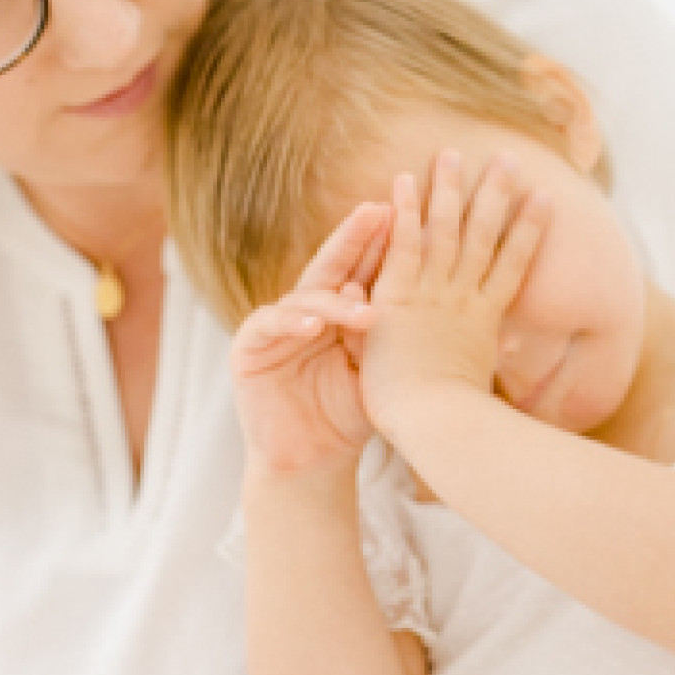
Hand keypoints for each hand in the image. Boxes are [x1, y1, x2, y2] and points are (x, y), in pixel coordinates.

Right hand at [229, 203, 389, 476]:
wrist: (311, 463)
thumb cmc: (349, 416)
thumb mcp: (375, 367)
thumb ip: (387, 330)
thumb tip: (426, 288)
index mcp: (339, 311)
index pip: (362, 269)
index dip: (382, 244)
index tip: (412, 215)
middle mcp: (306, 310)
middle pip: (332, 267)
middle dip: (355, 239)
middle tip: (378, 212)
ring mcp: (275, 326)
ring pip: (305, 297)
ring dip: (334, 300)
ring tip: (364, 307)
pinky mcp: (248, 348)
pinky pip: (270, 325)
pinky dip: (292, 322)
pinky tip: (314, 325)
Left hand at [354, 155, 548, 440]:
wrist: (438, 424)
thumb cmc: (458, 422)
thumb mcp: (481, 387)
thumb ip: (488, 364)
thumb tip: (507, 361)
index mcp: (485, 322)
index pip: (513, 266)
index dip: (530, 230)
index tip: (545, 198)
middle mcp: (465, 301)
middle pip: (487, 237)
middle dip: (498, 195)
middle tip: (508, 158)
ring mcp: (435, 296)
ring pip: (448, 232)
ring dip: (451, 190)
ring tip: (454, 152)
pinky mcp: (401, 298)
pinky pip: (405, 244)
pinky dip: (406, 211)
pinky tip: (405, 179)